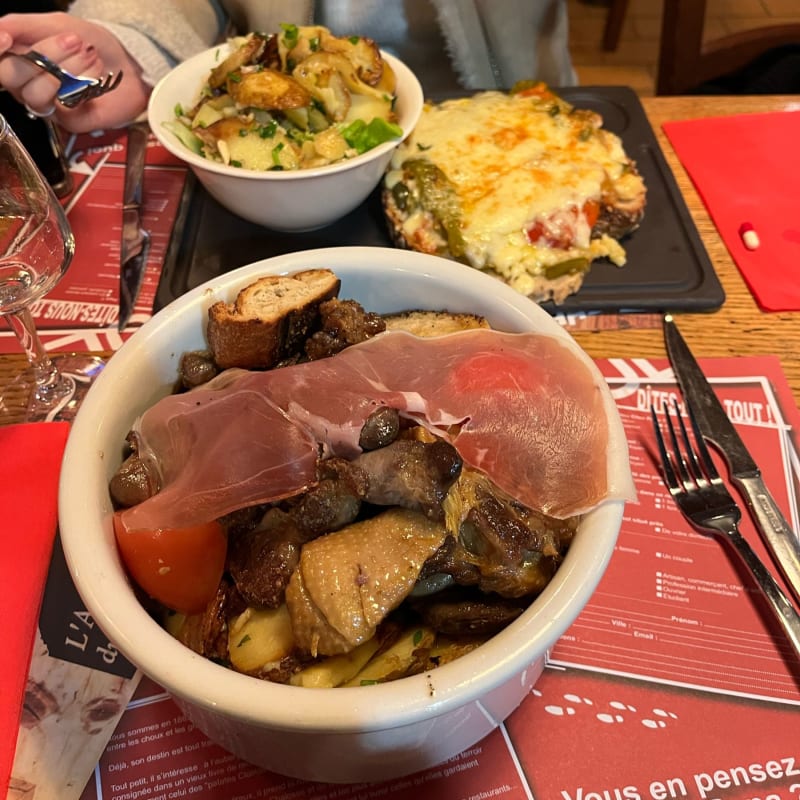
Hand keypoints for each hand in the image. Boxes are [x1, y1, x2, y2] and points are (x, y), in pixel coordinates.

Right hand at [0, 12, 149, 132]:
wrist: (130, 63)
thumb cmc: (93, 43)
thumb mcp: (55, 23)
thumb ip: (21, 25)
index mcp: (18, 57)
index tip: (7, 39)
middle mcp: (27, 83)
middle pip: (10, 77)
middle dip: (43, 54)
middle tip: (73, 41)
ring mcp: (47, 104)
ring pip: (34, 95)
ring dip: (64, 71)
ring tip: (89, 56)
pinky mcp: (69, 120)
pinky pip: (61, 107)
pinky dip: (79, 88)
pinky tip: (95, 76)